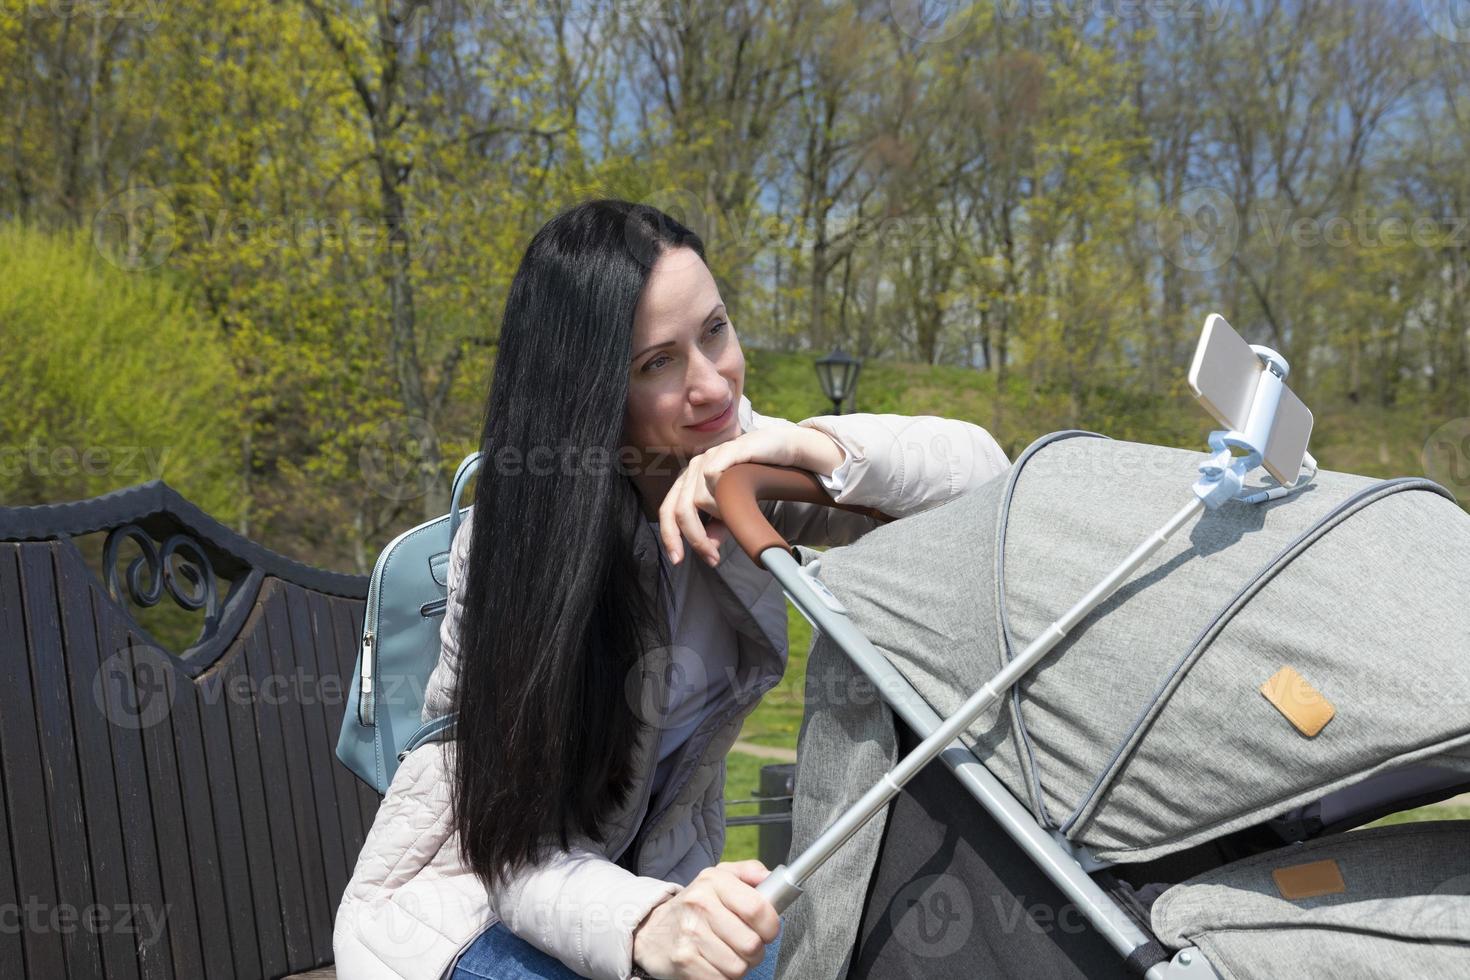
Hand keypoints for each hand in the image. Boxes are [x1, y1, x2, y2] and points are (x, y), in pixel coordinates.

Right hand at [631, 860, 780, 979]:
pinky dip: (722, 978)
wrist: (652, 930)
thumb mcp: (718, 877)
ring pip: (738, 967)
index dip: (771, 926)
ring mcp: (690, 934)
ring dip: (739, 966)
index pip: (757, 908)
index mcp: (714, 881)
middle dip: (756, 951)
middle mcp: (700, 905)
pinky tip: (714, 964)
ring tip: (729, 954)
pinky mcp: (684, 961)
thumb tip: (774, 878)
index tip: (767, 930)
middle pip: (752, 944)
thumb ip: (749, 872)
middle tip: (746, 945)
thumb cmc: (694, 905)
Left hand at [658, 427, 842, 566]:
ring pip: (697, 499)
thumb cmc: (756, 478)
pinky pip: (712, 477)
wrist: (783, 452)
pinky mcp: (724, 451)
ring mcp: (708, 457)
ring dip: (718, 516)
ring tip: (737, 515)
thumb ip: (719, 527)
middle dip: (695, 538)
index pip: (667, 510)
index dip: (669, 536)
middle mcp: (694, 468)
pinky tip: (740, 494)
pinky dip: (723, 495)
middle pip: (680, 510)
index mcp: (689, 481)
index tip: (677, 559)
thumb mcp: (734, 510)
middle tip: (712, 557)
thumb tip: (709, 549)